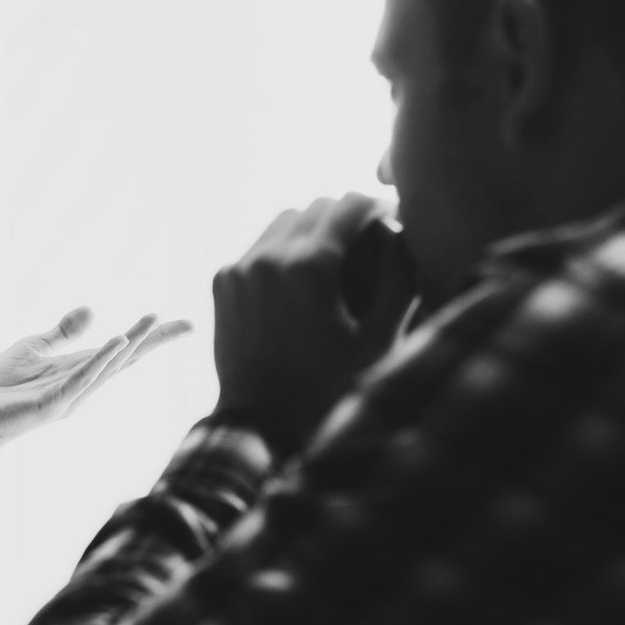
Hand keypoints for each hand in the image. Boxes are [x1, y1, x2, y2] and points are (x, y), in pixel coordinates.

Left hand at [0, 308, 191, 459]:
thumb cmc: (0, 387)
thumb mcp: (33, 349)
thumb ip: (62, 332)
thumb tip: (93, 309)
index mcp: (78, 370)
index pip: (120, 351)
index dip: (149, 337)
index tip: (181, 323)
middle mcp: (81, 385)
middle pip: (125, 360)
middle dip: (154, 341)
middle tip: (188, 325)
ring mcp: (69, 396)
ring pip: (108, 368)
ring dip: (131, 344)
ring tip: (153, 321)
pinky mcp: (51, 404)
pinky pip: (80, 380)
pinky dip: (100, 362)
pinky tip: (118, 342)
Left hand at [213, 192, 416, 452]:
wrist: (262, 420)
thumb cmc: (329, 386)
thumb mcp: (379, 338)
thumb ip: (399, 278)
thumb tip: (402, 231)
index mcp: (310, 265)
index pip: (348, 204)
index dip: (375, 208)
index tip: (389, 224)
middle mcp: (269, 256)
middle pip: (315, 207)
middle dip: (344, 218)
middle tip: (365, 241)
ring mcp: (240, 267)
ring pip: (283, 220)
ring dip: (311, 230)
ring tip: (333, 258)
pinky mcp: (222, 281)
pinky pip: (258, 246)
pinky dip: (281, 250)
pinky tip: (298, 279)